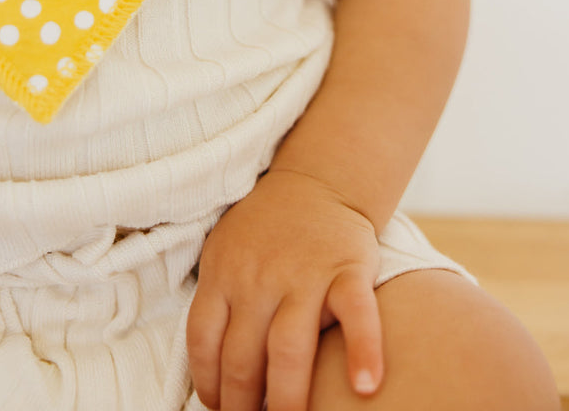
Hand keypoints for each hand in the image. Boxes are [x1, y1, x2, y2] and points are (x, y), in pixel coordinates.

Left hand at [187, 169, 383, 410]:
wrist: (319, 180)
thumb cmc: (267, 229)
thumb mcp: (226, 252)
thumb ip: (219, 303)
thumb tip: (211, 375)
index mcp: (223, 273)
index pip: (203, 343)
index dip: (208, 386)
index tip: (219, 408)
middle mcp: (259, 277)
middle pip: (243, 358)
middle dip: (243, 406)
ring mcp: (304, 273)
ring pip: (289, 349)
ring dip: (287, 400)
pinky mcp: (348, 269)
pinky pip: (357, 314)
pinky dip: (363, 351)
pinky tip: (364, 387)